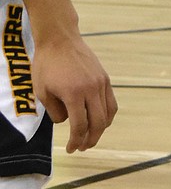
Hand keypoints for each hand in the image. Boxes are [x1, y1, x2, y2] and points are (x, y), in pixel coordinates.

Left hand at [30, 28, 117, 152]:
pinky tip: (100, 121)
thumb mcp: (42, 92)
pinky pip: (111, 102)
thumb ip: (55, 112)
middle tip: (82, 147)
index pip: (79, 126)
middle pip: (97, 124)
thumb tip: (67, 121)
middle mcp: (91, 89)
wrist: (60, 39)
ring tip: (91, 136)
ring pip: (108, 114)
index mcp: (73, 94)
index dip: (75, 141)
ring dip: (100, 130)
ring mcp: (101, 83)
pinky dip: (107, 115)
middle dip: (90, 140)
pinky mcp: (105, 78)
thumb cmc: (47, 65)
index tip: (70, 149)